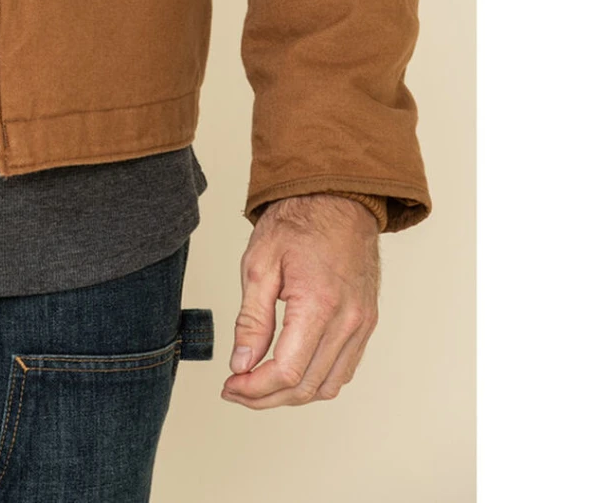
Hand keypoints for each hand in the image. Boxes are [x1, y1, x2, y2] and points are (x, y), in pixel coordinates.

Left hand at [221, 193, 380, 407]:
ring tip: (259, 384)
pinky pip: (343, 369)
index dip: (254, 389)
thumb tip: (241, 364)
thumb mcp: (259, 264)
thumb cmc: (298, 222)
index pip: (286, 371)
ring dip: (291, 394)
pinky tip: (289, 370)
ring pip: (327, 386)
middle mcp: (348, 321)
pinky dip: (315, 379)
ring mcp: (362, 325)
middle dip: (266, 397)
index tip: (230, 386)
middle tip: (236, 389)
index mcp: (318, 304)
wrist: (337, 198)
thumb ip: (251, 319)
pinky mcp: (366, 324)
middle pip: (306, 386)